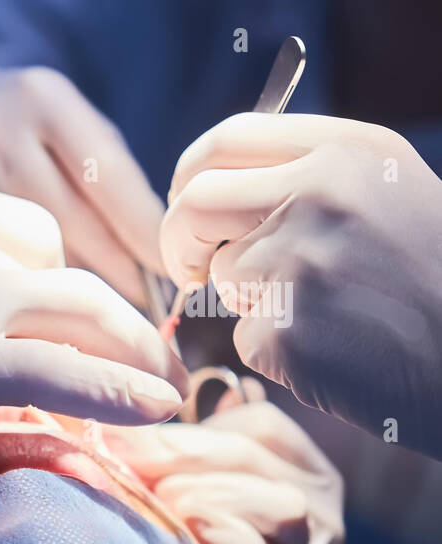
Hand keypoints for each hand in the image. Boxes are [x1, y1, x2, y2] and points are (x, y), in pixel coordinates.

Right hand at [0, 66, 166, 304]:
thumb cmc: (23, 129)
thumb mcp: (67, 126)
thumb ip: (107, 178)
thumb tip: (153, 256)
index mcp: (44, 102)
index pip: (107, 177)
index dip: (143, 233)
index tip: (172, 271)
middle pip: (72, 222)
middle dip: (118, 272)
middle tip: (149, 306)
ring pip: (34, 255)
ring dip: (77, 290)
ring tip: (104, 315)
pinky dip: (33, 288)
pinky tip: (48, 305)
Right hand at [0, 169, 186, 519]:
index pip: (9, 232)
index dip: (43, 286)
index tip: (56, 329)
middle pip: (56, 262)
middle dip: (100, 315)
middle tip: (130, 360)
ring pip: (77, 310)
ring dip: (127, 354)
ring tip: (161, 393)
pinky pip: (63, 370)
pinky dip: (118, 393)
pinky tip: (153, 415)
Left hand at [103, 386, 344, 543]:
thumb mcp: (215, 498)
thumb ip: (192, 455)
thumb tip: (124, 417)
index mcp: (305, 469)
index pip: (260, 423)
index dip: (189, 424)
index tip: (125, 430)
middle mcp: (320, 504)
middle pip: (248, 454)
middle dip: (174, 452)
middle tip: (119, 455)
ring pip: (266, 501)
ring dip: (200, 494)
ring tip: (161, 503)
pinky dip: (217, 536)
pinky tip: (187, 534)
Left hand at [162, 113, 441, 458]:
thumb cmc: (431, 276)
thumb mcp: (387, 191)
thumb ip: (309, 176)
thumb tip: (213, 185)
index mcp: (345, 151)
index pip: (226, 140)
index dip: (190, 176)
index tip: (188, 206)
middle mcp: (319, 194)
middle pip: (195, 205)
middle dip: (180, 241)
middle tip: (192, 269)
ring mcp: (301, 260)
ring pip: (224, 275)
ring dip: (254, 299)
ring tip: (326, 311)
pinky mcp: (288, 328)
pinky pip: (247, 336)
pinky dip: (277, 350)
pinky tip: (334, 349)